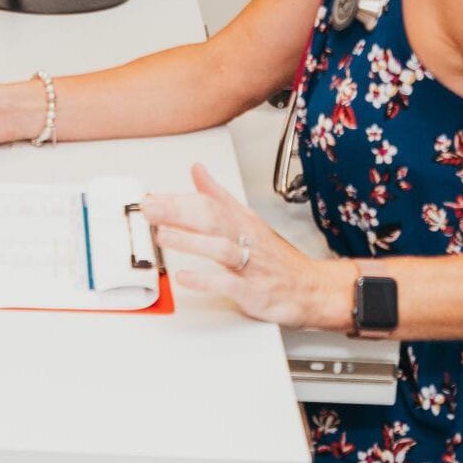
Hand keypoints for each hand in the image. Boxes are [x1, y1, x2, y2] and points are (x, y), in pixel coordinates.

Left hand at [142, 162, 350, 329]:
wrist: (313, 289)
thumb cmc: (276, 257)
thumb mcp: (247, 219)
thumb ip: (218, 196)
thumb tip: (197, 170)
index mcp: (243, 221)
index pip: (208, 204)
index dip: (178, 200)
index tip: (151, 198)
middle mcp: (247, 239)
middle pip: (212, 220)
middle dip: (178, 213)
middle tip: (149, 209)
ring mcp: (251, 265)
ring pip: (221, 248)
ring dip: (190, 241)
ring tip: (163, 235)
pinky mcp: (254, 291)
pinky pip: (229, 284)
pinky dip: (206, 280)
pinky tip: (185, 276)